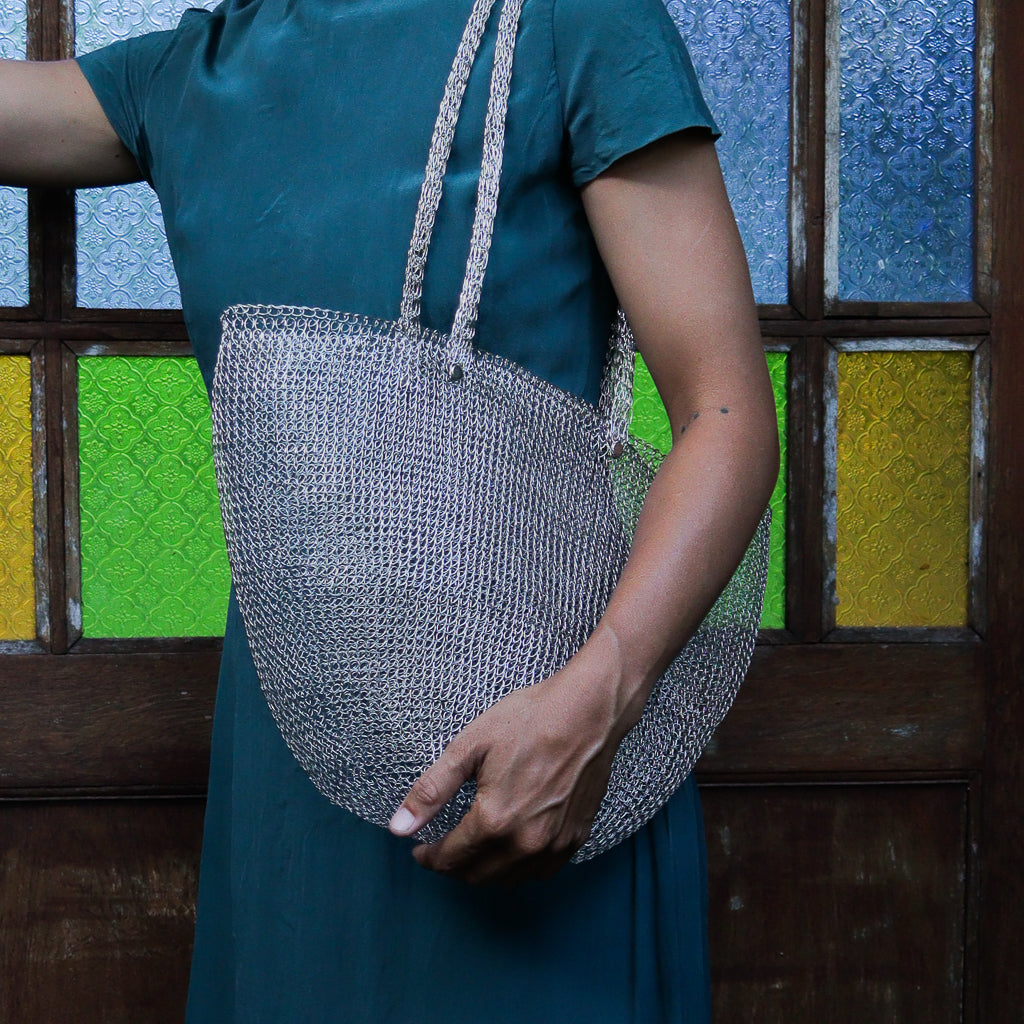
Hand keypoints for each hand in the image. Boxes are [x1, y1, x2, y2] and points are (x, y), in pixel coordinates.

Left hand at [388, 628, 647, 885]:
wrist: (589, 711)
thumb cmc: (529, 720)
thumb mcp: (470, 747)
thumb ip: (432, 791)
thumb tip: (398, 828)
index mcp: (495, 820)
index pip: (450, 858)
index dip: (429, 857)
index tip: (419, 849)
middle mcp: (526, 843)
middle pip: (477, 876)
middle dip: (452, 867)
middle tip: (441, 849)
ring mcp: (555, 845)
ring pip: (508, 879)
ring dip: (483, 871)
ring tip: (470, 850)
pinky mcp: (576, 838)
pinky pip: (540, 871)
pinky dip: (517, 869)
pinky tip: (508, 849)